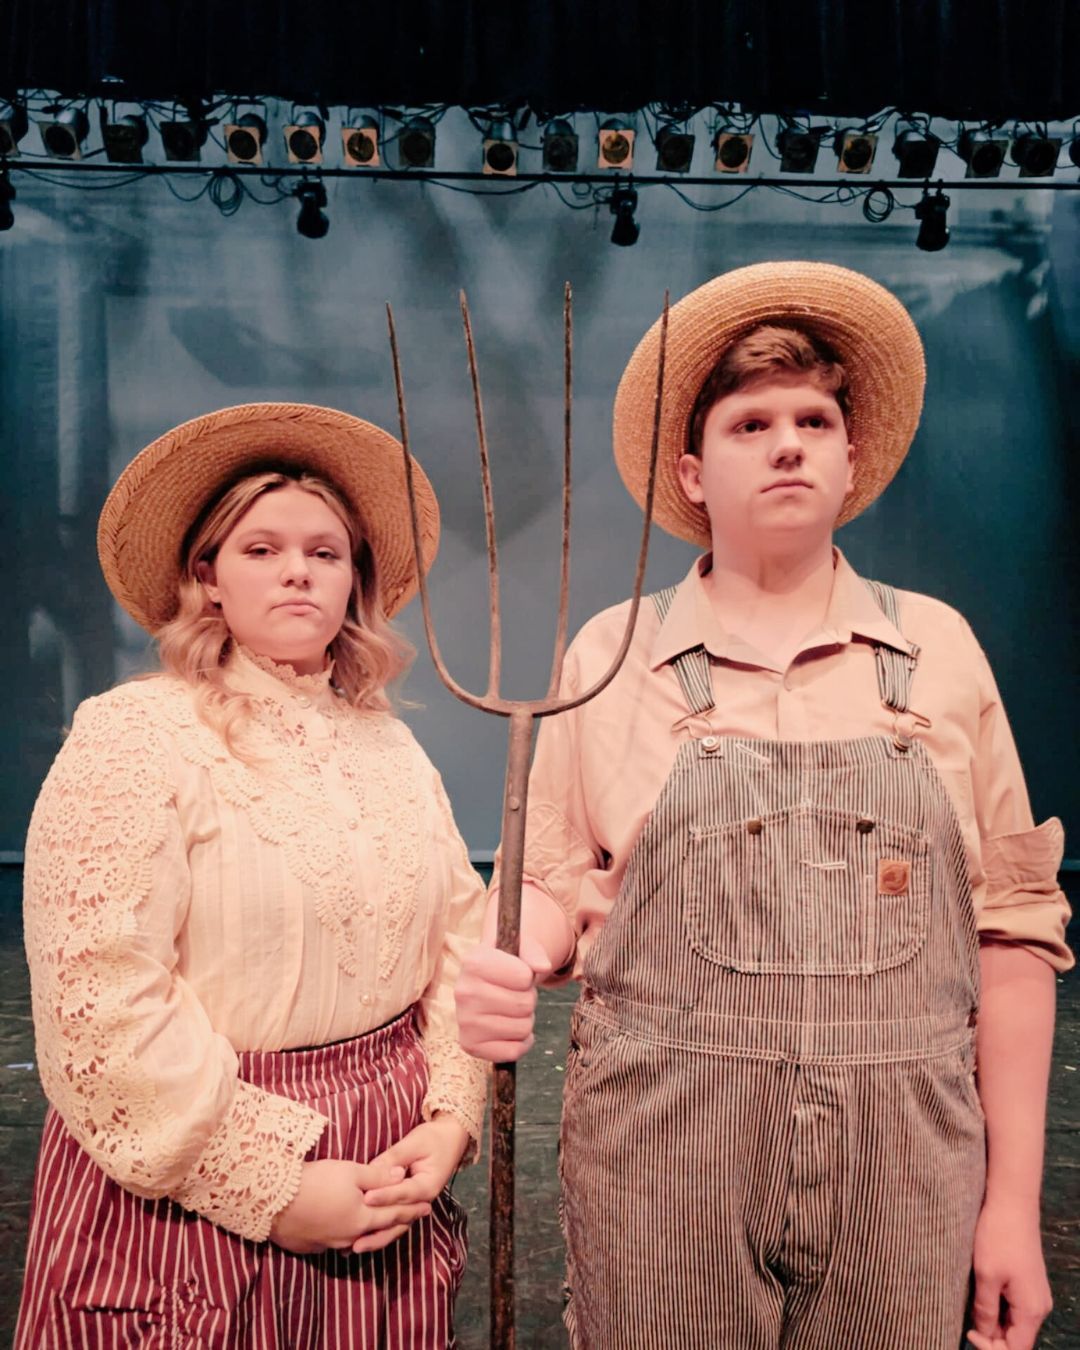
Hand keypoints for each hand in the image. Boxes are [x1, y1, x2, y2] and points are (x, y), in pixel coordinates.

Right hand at [268, 1157, 432, 1255]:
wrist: (273, 1201)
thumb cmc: (316, 1181)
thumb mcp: (351, 1172)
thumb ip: (379, 1176)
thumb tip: (402, 1174)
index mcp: (362, 1219)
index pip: (394, 1214)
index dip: (412, 1209)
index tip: (428, 1207)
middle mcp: (349, 1237)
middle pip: (379, 1231)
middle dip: (397, 1223)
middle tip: (412, 1219)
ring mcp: (328, 1244)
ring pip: (357, 1239)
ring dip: (372, 1231)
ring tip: (382, 1225)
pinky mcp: (310, 1246)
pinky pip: (336, 1242)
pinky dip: (348, 1235)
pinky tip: (347, 1231)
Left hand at [357, 1116, 470, 1253]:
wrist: (450, 1140)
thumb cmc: (433, 1139)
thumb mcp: (414, 1142)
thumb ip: (393, 1157)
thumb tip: (371, 1169)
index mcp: (428, 1185)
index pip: (403, 1193)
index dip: (385, 1195)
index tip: (366, 1198)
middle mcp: (423, 1201)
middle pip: (399, 1219)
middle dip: (376, 1227)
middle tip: (354, 1237)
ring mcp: (415, 1206)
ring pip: (396, 1227)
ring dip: (376, 1237)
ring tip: (355, 1247)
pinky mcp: (408, 1205)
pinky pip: (393, 1221)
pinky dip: (379, 1231)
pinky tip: (361, 1240)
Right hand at [455, 941, 545, 1060]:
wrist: (484, 982)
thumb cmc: (507, 962)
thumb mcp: (521, 947)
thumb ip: (534, 953)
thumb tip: (543, 967)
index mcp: (473, 961)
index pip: (524, 977)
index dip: (528, 976)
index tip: (516, 972)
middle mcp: (463, 991)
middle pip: (525, 1004)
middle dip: (528, 999)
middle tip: (514, 993)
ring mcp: (464, 1021)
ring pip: (522, 1028)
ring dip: (525, 1019)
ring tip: (509, 1009)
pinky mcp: (469, 1045)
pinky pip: (513, 1051)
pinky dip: (521, 1042)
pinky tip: (510, 1029)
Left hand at [966, 1199, 1052, 1349]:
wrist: (1012, 1203)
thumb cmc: (998, 1236)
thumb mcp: (986, 1275)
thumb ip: (985, 1309)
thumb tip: (983, 1333)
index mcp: (1031, 1310)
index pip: (1016, 1349)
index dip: (991, 1348)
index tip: (968, 1331)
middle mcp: (1039, 1307)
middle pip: (1016, 1339)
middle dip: (992, 1337)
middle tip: (967, 1324)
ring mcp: (1035, 1295)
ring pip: (1014, 1324)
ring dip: (993, 1322)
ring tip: (972, 1307)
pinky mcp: (1028, 1284)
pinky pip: (1014, 1308)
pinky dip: (998, 1309)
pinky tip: (982, 1296)